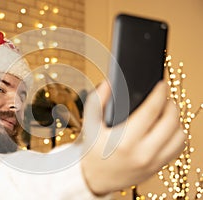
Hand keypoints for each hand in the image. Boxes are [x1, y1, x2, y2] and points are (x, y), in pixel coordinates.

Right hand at [81, 80, 184, 195]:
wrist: (95, 178)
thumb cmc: (92, 150)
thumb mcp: (90, 124)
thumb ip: (97, 100)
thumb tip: (109, 83)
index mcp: (123, 141)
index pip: (151, 111)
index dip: (159, 93)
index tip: (161, 84)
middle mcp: (142, 153)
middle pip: (170, 121)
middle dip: (170, 104)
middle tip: (164, 97)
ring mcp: (152, 162)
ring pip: (179, 135)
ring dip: (175, 120)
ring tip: (165, 112)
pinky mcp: (157, 167)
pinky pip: (178, 148)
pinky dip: (177, 134)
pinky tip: (165, 128)